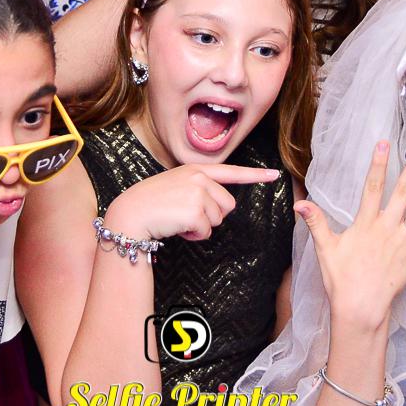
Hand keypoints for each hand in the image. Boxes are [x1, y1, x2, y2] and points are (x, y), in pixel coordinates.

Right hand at [106, 163, 280, 241]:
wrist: (131, 213)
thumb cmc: (151, 204)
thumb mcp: (175, 185)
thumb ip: (198, 188)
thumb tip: (218, 206)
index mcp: (195, 170)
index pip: (231, 171)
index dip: (255, 175)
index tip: (274, 175)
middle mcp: (199, 178)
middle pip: (227, 205)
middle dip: (211, 216)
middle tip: (185, 214)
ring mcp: (198, 193)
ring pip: (218, 219)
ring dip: (201, 226)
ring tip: (178, 219)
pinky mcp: (195, 211)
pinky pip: (207, 231)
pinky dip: (194, 235)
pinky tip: (178, 228)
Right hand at [296, 141, 405, 332]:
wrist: (359, 309)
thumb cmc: (340, 279)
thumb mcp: (325, 248)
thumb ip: (316, 223)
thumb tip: (300, 203)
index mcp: (365, 224)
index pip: (372, 187)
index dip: (378, 164)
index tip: (385, 142)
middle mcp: (386, 229)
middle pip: (403, 192)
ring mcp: (403, 243)